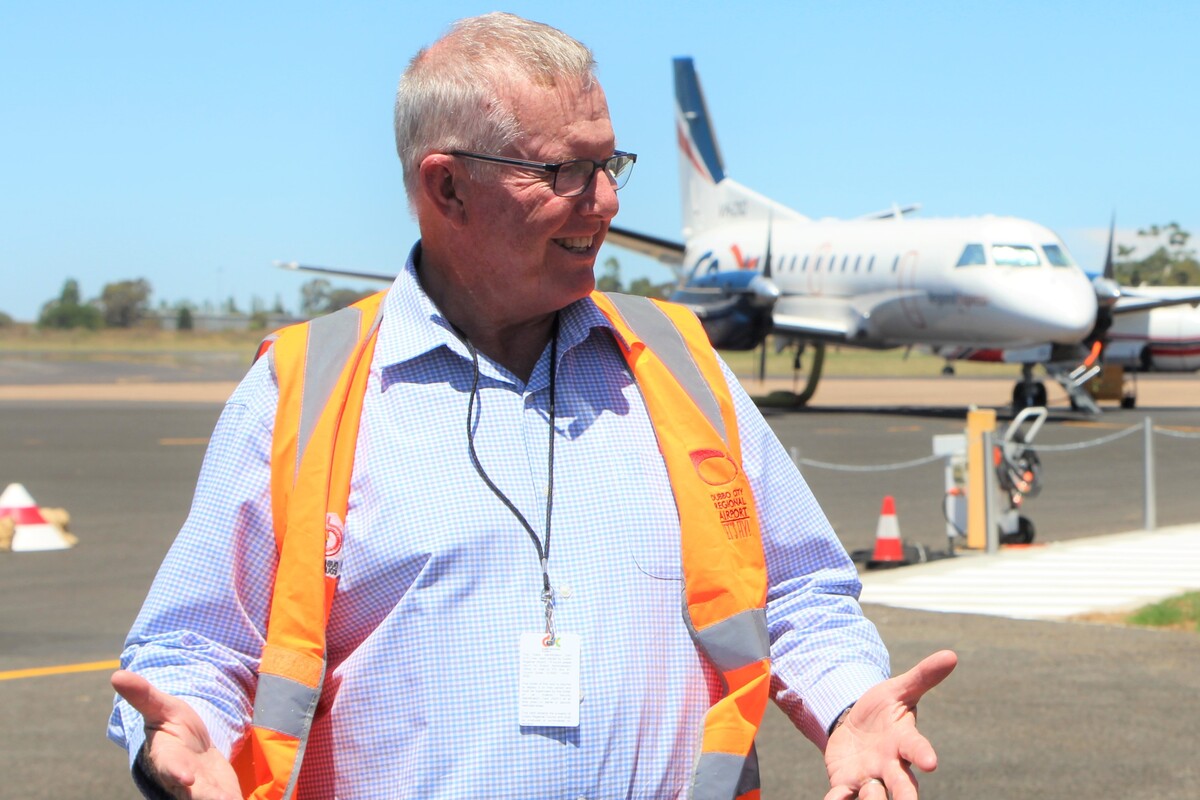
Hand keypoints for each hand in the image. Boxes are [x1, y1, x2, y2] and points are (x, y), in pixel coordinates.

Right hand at [111, 669, 241, 799]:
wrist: (193, 749)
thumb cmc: (174, 728)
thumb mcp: (161, 708)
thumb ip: (143, 695)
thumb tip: (116, 674)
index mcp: (167, 757)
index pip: (170, 767)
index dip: (177, 772)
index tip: (186, 778)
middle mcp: (183, 780)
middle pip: (192, 794)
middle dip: (204, 796)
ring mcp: (202, 791)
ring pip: (210, 799)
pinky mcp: (221, 795)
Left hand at [822, 649, 957, 799]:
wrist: (855, 726)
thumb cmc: (883, 709)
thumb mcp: (898, 689)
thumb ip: (923, 676)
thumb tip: (951, 654)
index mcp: (903, 741)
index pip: (916, 748)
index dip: (923, 754)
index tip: (931, 762)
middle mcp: (890, 765)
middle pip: (902, 785)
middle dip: (905, 796)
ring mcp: (869, 777)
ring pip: (873, 796)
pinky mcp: (846, 783)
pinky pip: (842, 797)